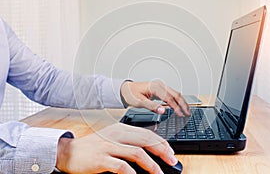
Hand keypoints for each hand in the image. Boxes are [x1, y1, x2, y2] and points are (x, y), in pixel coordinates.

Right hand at [56, 123, 177, 173]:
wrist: (69, 152)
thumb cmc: (93, 147)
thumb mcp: (112, 139)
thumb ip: (128, 142)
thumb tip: (149, 153)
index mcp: (121, 128)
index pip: (147, 134)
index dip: (161, 143)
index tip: (171, 152)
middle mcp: (116, 134)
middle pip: (146, 141)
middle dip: (162, 151)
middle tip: (172, 161)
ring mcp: (108, 146)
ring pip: (137, 153)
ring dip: (151, 165)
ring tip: (159, 173)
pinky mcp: (101, 158)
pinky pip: (121, 166)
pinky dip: (132, 173)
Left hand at [120, 80, 189, 116]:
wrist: (125, 89)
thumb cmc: (131, 94)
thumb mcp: (139, 102)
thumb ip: (152, 106)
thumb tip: (163, 111)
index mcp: (155, 87)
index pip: (169, 98)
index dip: (176, 107)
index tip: (180, 114)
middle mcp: (159, 85)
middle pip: (176, 94)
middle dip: (183, 104)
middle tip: (188, 113)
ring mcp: (161, 86)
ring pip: (175, 93)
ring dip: (181, 102)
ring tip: (187, 111)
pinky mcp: (160, 89)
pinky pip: (171, 94)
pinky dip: (177, 100)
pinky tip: (179, 106)